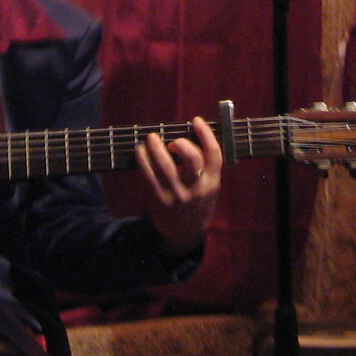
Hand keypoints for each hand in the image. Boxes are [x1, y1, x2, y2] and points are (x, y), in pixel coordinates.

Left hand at [136, 117, 223, 256]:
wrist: (185, 234)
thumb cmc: (197, 204)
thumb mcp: (210, 188)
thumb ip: (206, 167)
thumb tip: (190, 135)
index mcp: (212, 183)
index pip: (214, 154)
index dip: (206, 134)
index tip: (196, 120)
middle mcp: (197, 188)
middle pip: (192, 158)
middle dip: (181, 142)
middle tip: (172, 141)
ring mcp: (178, 195)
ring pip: (166, 165)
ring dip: (156, 147)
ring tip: (150, 138)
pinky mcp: (160, 199)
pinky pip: (149, 175)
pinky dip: (143, 159)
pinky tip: (141, 150)